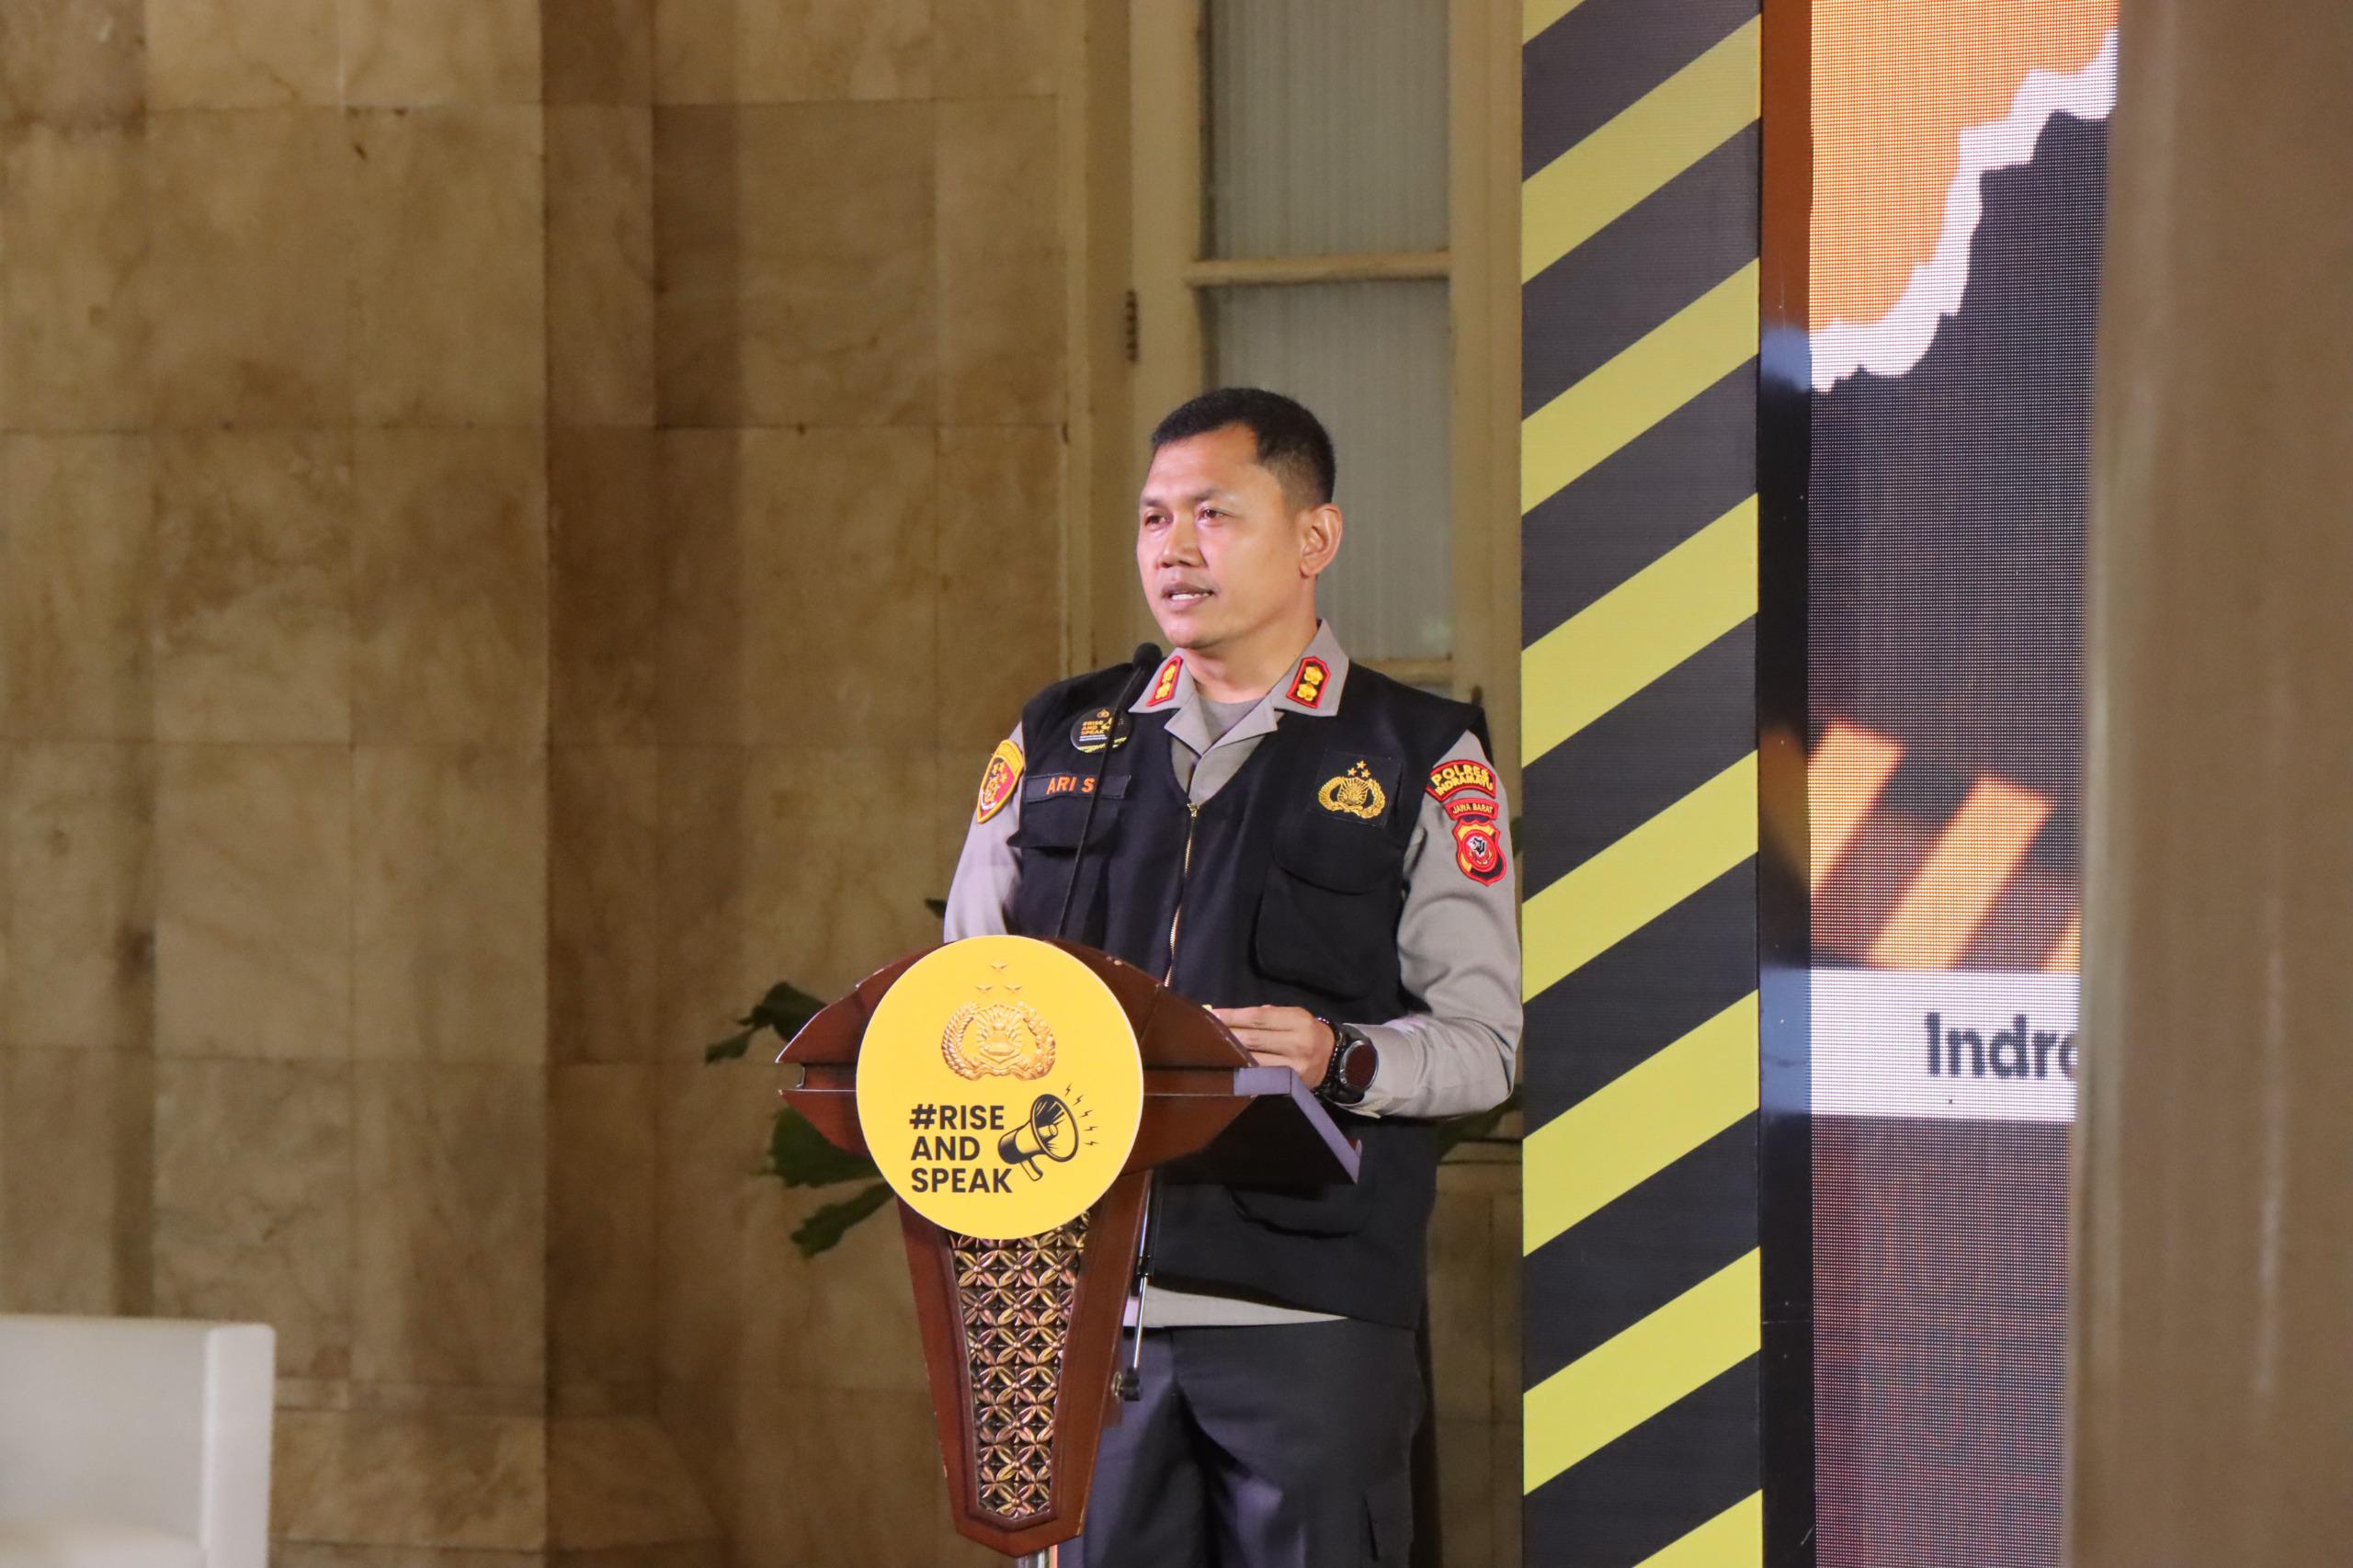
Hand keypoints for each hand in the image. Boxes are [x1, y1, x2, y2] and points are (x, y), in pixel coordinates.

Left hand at [1209, 1006, 1334, 1087]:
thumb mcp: (1294, 1016)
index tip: (1213, 1015)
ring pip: (1255, 1060)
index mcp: (1297, 1020)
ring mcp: (1294, 1067)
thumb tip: (1231, 1017)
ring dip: (1233, 1055)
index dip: (1233, 1017)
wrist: (1334, 1058)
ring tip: (1215, 1050)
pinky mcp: (1291, 1084)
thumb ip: (1267, 1015)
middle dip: (1228, 1035)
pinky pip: (1262, 1078)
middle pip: (1254, 1039)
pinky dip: (1245, 1073)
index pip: (1258, 1018)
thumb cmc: (1307, 1032)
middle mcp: (1297, 1043)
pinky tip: (1231, 1068)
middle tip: (1207, 1032)